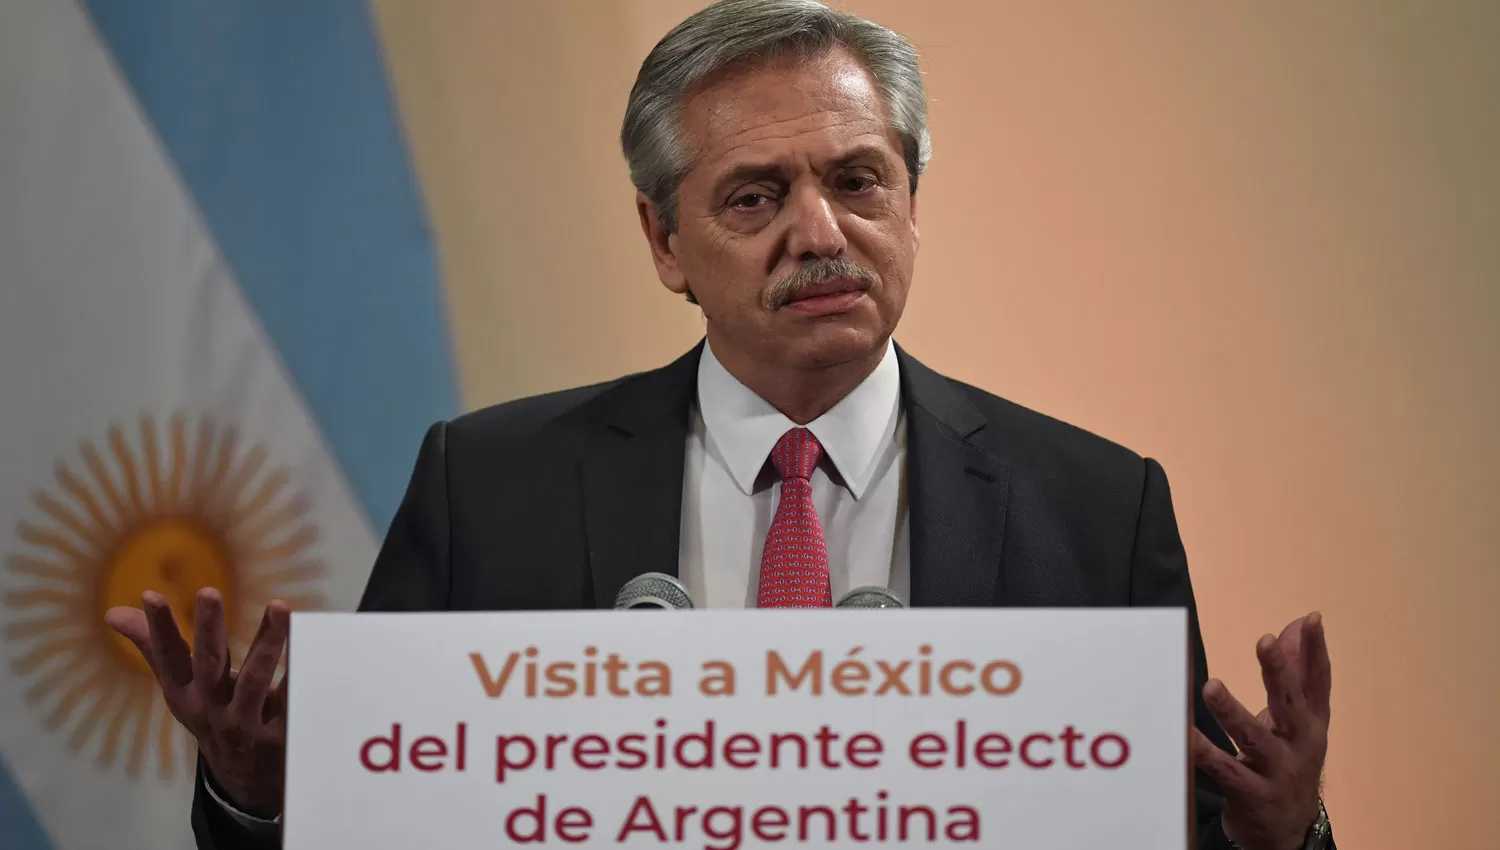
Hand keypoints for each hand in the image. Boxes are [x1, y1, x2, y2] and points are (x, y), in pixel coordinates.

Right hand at [105, 588, 289, 817]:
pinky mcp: (281, 734)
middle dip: (209, 630)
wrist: (246, 780)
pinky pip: (294, 700)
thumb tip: (113, 612)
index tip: (151, 595)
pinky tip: (316, 645)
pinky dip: (302, 674)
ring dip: (267, 643)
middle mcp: (212, 709)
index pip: (168, 658)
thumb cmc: (213, 715)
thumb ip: (155, 647)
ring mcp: (246, 723)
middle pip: (209, 666)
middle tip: (209, 592)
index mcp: (186, 694)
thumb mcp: (180, 688)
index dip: (159, 629)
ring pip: (256, 681)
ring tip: (279, 607)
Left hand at [1191, 612, 1329, 849]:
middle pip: (1290, 706)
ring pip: (1254, 739)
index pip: (1318, 683)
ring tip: (1212, 686)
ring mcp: (1276, 772)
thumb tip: (1297, 625)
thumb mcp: (1297, 721)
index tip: (1313, 619)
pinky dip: (1203, 752)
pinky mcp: (1250, 794)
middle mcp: (1299, 746)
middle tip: (1265, 641)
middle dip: (1279, 672)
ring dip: (1232, 712)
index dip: (1317, 651)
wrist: (1287, 832)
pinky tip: (1184, 735)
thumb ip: (1295, 674)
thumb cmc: (1287, 761)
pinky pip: (1224, 770)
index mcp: (1312, 724)